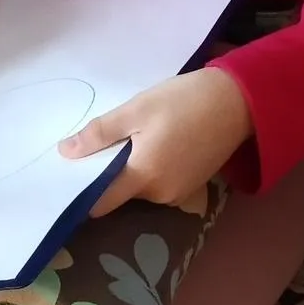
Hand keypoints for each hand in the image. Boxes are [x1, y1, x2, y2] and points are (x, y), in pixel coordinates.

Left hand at [58, 67, 252, 217]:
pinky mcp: (193, 185)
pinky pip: (160, 182)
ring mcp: (179, 192)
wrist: (238, 101)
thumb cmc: (184, 101)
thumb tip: (65, 153)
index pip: (100, 203)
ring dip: (133, 168)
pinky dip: (152, 168)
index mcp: (143, 177)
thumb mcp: (137, 110)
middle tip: (106, 140)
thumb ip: (99, 134)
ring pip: (141, 187)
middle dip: (109, 173)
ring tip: (135, 137)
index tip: (68, 176)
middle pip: (121, 193)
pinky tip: (157, 142)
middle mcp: (160, 195)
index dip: (81, 193)